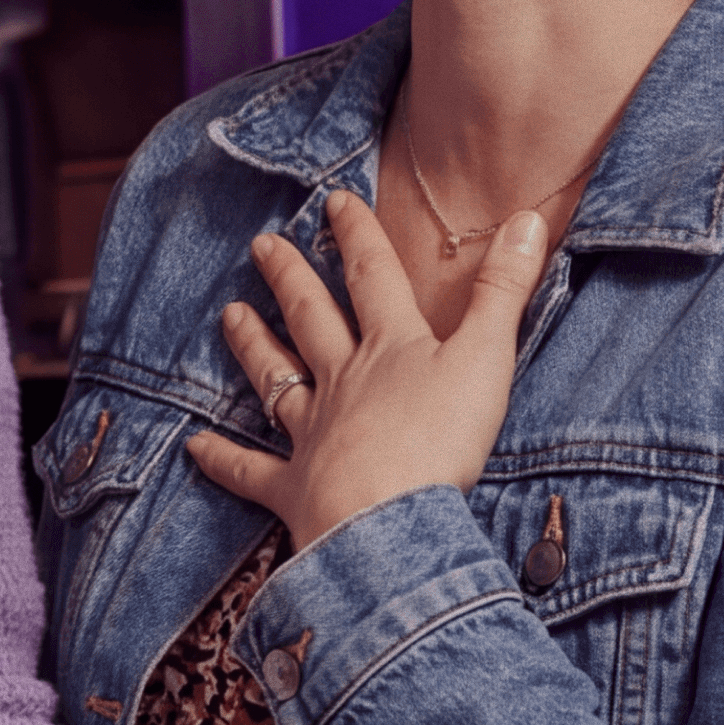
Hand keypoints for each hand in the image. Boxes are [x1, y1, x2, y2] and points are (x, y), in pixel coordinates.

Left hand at [186, 190, 550, 553]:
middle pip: (312, 319)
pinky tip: (193, 446)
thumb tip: (530, 218)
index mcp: (392, 348)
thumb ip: (504, 292)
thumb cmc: (442, 441)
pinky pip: (252, 471)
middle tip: (261, 244)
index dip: (357, 236)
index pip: (373, 278)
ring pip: (277, 379)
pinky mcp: (295, 489)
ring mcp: (313, 433)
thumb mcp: (486, 359)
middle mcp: (345, 380)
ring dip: (253, 346)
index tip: (334, 201)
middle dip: (290, 278)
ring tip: (229, 314)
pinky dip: (222, 460)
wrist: (390, 523)